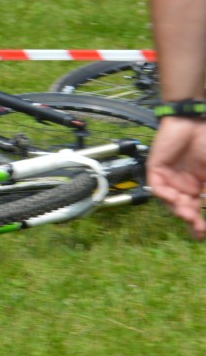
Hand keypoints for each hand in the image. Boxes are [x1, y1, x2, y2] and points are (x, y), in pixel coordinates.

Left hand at [147, 117, 205, 239]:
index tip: (202, 234)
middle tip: (198, 229)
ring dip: (178, 209)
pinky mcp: (155, 168)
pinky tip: (173, 199)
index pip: (195, 208)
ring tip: (188, 215)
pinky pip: (156, 186)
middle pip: (181, 207)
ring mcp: (167, 176)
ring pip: (168, 200)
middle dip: (189, 219)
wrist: (194, 121)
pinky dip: (163, 194)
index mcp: (196, 185)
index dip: (198, 222)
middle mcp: (181, 184)